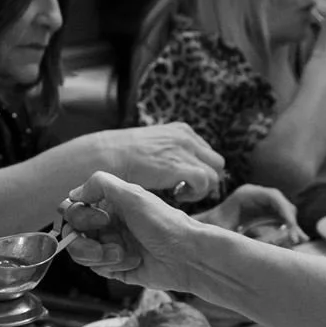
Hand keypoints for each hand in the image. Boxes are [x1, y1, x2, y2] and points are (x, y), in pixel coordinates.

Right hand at [60, 170, 220, 294]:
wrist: (187, 256)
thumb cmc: (164, 223)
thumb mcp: (133, 195)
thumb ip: (100, 184)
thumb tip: (73, 193)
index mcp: (110, 205)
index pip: (74, 210)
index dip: (81, 217)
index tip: (102, 219)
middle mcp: (108, 224)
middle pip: (73, 235)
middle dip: (86, 242)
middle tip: (108, 243)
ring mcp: (111, 246)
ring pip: (82, 254)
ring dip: (101, 255)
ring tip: (123, 254)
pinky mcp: (117, 268)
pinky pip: (98, 269)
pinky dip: (113, 266)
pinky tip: (134, 262)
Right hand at [95, 123, 226, 204]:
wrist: (108, 156)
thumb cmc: (122, 157)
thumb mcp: (152, 148)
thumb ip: (169, 154)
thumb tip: (178, 173)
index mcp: (182, 130)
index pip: (207, 153)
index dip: (197, 171)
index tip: (179, 182)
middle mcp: (188, 137)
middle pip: (217, 163)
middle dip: (205, 180)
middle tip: (184, 189)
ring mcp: (186, 150)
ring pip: (215, 174)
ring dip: (201, 189)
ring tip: (179, 194)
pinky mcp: (182, 165)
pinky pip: (206, 182)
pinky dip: (196, 193)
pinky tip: (177, 196)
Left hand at [197, 185, 304, 245]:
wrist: (201, 233)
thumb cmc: (211, 233)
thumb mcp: (230, 236)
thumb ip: (255, 238)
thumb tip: (283, 238)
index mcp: (246, 194)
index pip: (273, 196)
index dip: (286, 211)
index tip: (292, 228)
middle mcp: (255, 195)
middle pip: (281, 203)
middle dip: (291, 220)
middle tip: (297, 239)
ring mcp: (259, 203)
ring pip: (283, 211)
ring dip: (290, 226)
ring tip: (298, 241)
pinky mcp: (261, 213)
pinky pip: (279, 218)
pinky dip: (286, 229)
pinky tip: (294, 240)